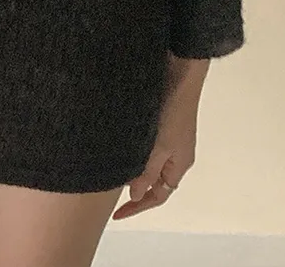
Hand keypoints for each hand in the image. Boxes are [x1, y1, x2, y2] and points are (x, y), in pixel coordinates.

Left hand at [111, 56, 208, 220]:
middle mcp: (173, 152)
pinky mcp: (156, 118)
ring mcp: (165, 135)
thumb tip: (136, 195)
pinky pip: (141, 142)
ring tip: (105, 168)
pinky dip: (128, 147)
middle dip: (132, 186)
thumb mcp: (159, 146)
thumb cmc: (173, 108)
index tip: (117, 213)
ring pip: (144, 160)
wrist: (178, 69)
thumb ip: (147, 171)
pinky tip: (113, 143)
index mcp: (179, 163)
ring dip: (128, 165)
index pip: (159, 195)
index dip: (138, 206)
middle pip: (152, 179)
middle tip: (107, 189)